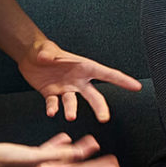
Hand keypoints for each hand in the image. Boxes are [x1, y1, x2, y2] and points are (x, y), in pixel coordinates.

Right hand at [0, 134, 120, 166]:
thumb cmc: (2, 161)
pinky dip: (62, 149)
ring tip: (97, 147)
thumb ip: (58, 154)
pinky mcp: (32, 162)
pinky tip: (68, 139)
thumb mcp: (33, 155)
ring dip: (83, 157)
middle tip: (115, 164)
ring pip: (67, 165)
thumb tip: (80, 154)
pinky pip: (52, 156)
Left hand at [18, 40, 143, 121]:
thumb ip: (47, 53)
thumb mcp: (46, 48)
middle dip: (100, 107)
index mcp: (83, 67)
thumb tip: (46, 57)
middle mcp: (77, 80)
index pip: (107, 74)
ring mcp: (65, 89)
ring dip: (72, 110)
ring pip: (73, 103)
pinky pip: (54, 104)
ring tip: (70, 116)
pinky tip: (51, 112)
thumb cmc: (42, 49)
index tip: (136, 87)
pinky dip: (53, 108)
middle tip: (104, 118)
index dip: (122, 80)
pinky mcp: (52, 94)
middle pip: (93, 96)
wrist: (29, 57)